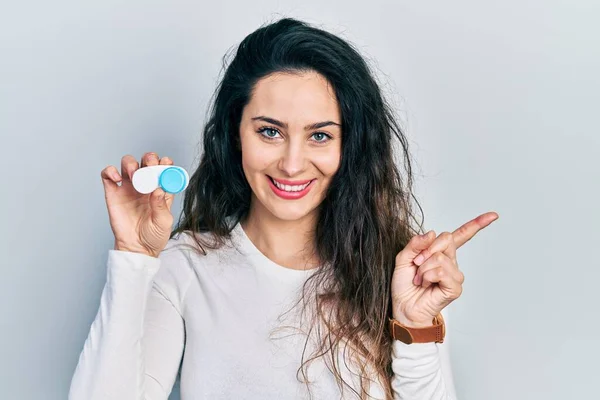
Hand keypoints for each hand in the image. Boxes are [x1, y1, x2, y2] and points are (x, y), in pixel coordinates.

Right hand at [100, 152, 175, 257]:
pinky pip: (108, 174)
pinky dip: (110, 170)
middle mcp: (145, 184)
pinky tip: (118, 179)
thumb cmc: (154, 236)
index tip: (165, 164)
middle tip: (150, 166)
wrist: (137, 248)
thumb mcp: (164, 222)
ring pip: (128, 162)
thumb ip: (161, 205)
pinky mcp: (113, 192)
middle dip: (149, 158)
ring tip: (135, 177)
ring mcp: (128, 187)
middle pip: (146, 161)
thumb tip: (158, 189)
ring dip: (131, 163)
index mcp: (160, 188)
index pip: (163, 168)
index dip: (164, 163)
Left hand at [391, 212, 498, 326]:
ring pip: (441, 257)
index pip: (461, 236)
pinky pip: (442, 272)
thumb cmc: (404, 285)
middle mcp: (451, 262)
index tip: (494, 215)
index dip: (477, 224)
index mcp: (440, 253)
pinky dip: (428, 276)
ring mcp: (455, 275)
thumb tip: (432, 233)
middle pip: (447, 239)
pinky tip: (426, 285)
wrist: (403, 307)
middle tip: (417, 264)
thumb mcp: (404, 258)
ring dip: (424, 268)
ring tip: (420, 279)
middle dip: (427, 250)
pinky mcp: (455, 287)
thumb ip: (415, 244)